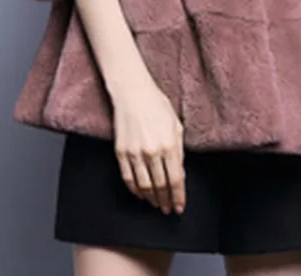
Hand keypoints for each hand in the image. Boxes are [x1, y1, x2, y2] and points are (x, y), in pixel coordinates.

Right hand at [109, 71, 185, 214]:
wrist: (132, 92)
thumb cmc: (156, 105)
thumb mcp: (176, 125)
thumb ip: (179, 151)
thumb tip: (180, 174)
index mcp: (169, 144)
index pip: (176, 180)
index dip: (178, 197)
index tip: (179, 207)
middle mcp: (152, 151)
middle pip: (160, 186)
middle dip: (166, 201)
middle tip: (167, 208)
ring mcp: (135, 152)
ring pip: (144, 186)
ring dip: (151, 199)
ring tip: (155, 204)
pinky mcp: (121, 151)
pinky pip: (128, 178)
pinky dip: (135, 190)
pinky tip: (140, 193)